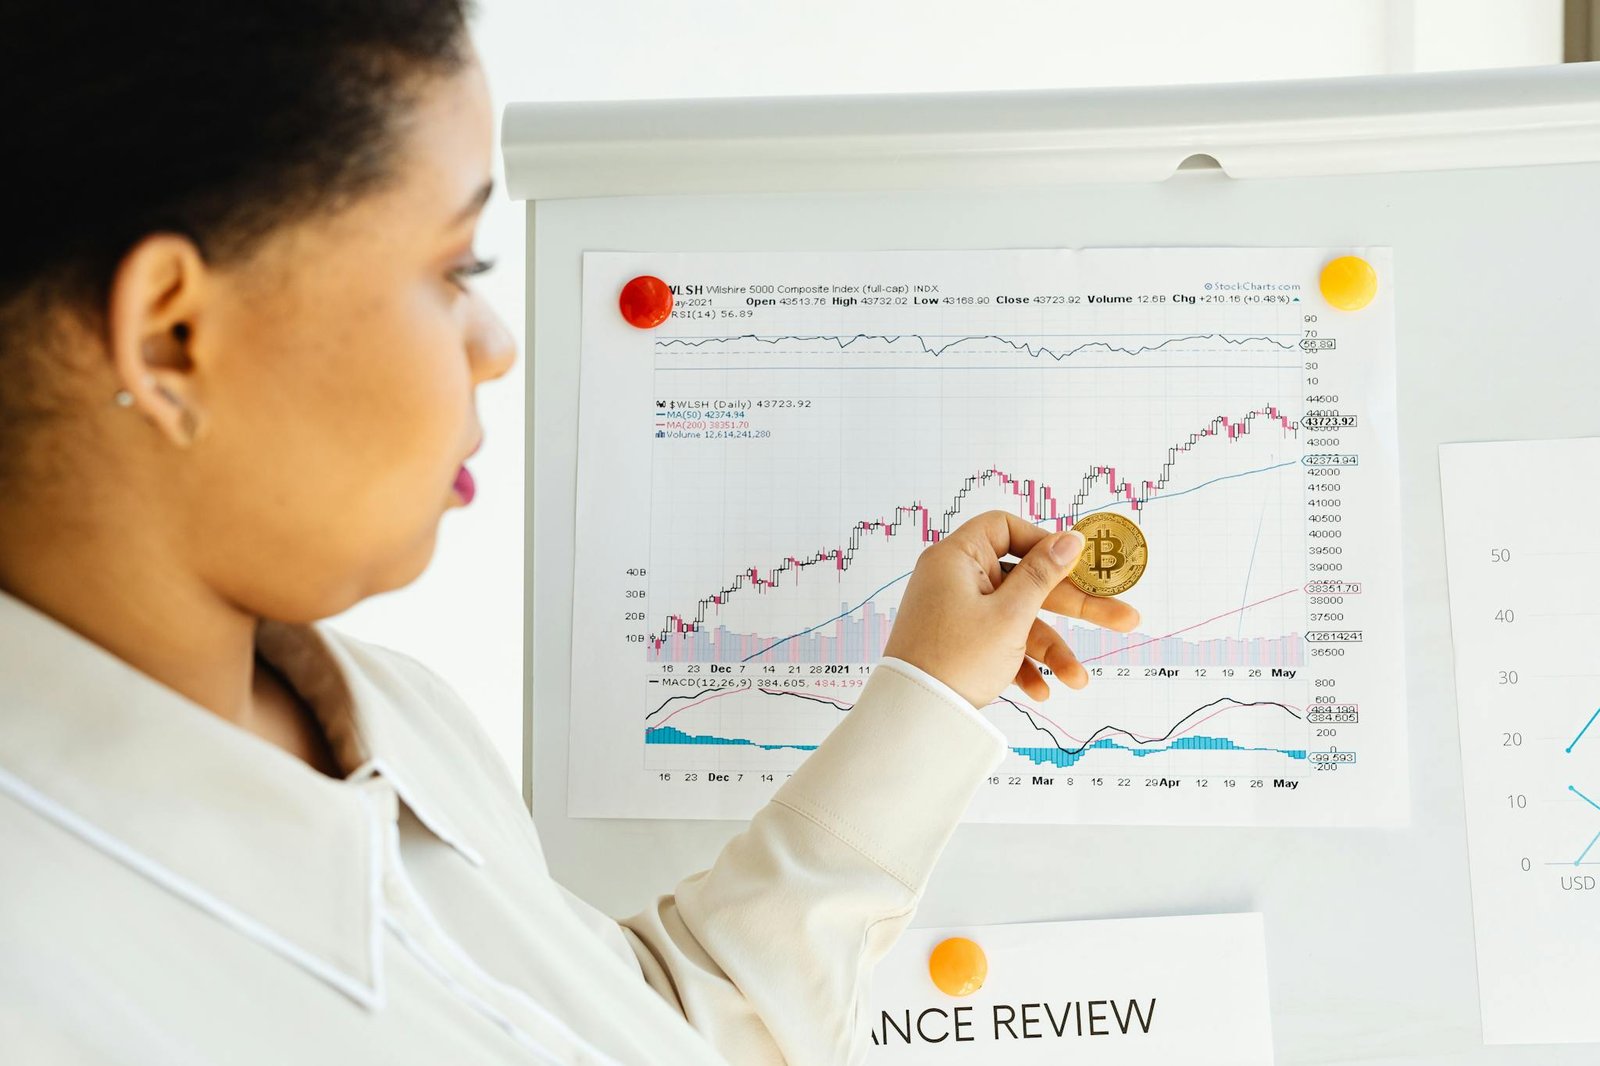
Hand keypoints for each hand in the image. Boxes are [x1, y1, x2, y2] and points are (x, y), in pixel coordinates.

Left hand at [883, 509, 1140, 707]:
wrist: (915, 717)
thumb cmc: (956, 659)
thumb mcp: (1011, 615)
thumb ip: (1043, 575)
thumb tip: (1071, 538)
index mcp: (957, 558)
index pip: (1005, 529)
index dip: (1044, 542)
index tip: (1078, 562)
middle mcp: (955, 580)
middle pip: (1025, 580)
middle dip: (1074, 606)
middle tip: (1124, 619)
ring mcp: (957, 613)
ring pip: (1017, 619)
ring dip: (1050, 650)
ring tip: (1077, 680)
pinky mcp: (960, 644)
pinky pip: (999, 643)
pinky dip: (1021, 664)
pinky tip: (1040, 692)